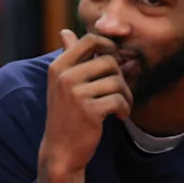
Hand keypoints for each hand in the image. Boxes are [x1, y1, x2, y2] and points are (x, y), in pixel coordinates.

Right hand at [36, 31, 131, 182]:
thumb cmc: (65, 115)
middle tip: (119, 92)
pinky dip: (124, 109)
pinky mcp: (89, 111)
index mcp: (58, 67)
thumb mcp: (61, 84)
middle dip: (120, 77)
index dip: (108, 46)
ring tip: (120, 106)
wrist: (60, 150)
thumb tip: (66, 31)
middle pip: (109, 61)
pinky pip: (119, 99)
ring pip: (117, 81)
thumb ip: (68, 57)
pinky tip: (119, 116)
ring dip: (125, 95)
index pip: (89, 40)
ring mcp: (76, 94)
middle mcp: (64, 77)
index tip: (114, 61)